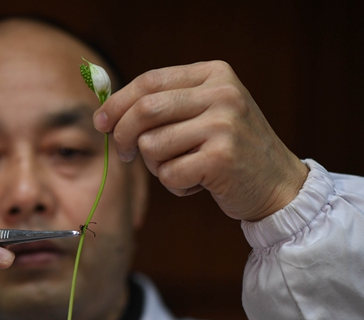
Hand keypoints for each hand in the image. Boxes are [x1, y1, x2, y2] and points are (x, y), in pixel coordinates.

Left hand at [94, 60, 308, 220]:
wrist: (279, 185)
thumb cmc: (230, 150)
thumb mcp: (205, 113)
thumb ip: (165, 106)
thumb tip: (106, 114)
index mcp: (214, 74)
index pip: (149, 81)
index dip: (117, 103)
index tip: (101, 122)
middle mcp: (221, 93)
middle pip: (144, 110)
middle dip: (124, 136)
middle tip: (126, 154)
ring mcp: (224, 124)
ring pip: (152, 145)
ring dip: (157, 166)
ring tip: (184, 168)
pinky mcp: (221, 158)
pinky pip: (168, 174)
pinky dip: (174, 185)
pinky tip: (198, 183)